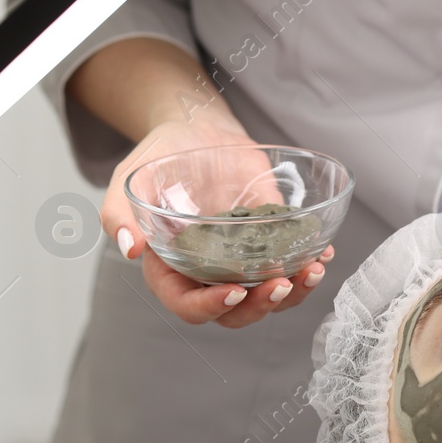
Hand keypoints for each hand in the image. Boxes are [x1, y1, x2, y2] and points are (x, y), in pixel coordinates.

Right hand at [103, 114, 331, 327]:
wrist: (199, 130)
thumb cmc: (161, 157)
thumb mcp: (130, 179)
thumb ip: (118, 213)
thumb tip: (128, 249)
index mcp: (170, 270)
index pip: (188, 305)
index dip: (210, 306)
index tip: (234, 290)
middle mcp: (207, 275)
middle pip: (234, 312)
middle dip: (260, 306)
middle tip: (281, 283)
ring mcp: (241, 263)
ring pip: (267, 297)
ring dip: (293, 294)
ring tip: (312, 271)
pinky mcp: (269, 245)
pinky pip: (289, 267)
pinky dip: (308, 267)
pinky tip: (323, 254)